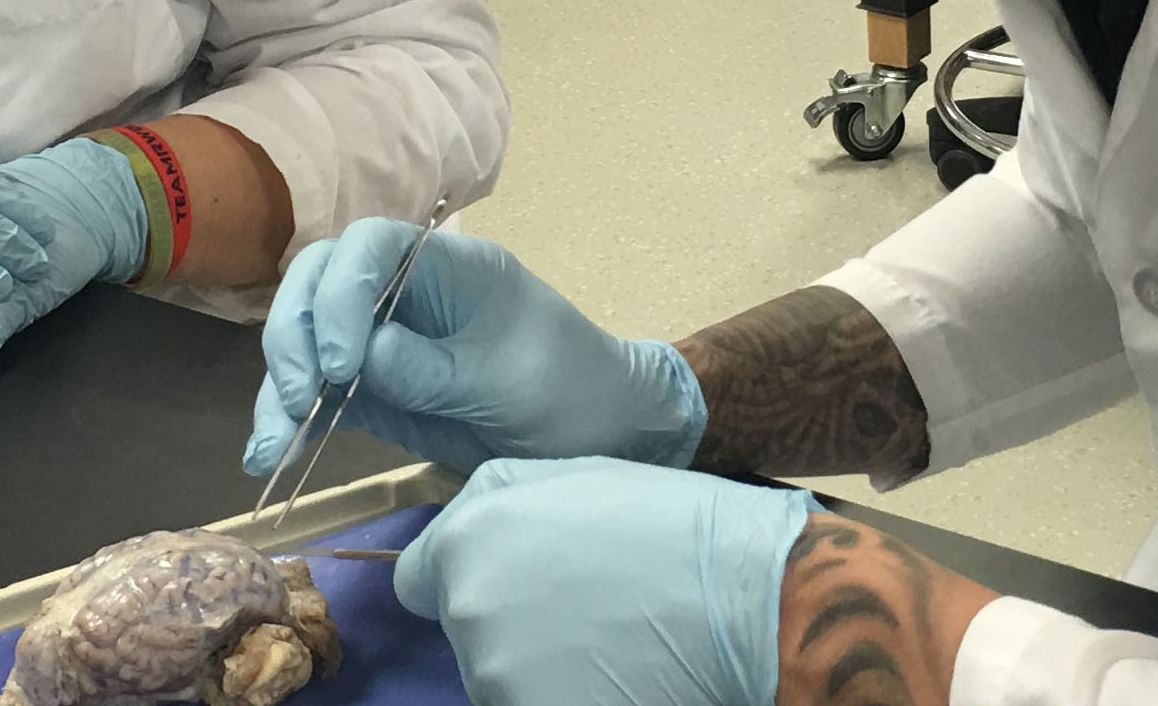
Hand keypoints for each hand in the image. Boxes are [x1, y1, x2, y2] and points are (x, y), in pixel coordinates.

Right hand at [243, 225, 704, 476]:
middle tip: (298, 397)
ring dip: (281, 385)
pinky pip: (320, 392)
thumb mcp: (507, 381)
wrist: (599, 434)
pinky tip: (268, 455)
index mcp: (448, 266)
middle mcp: (404, 292)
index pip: (370, 248)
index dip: (340, 293)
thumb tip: (365, 356)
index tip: (339, 361)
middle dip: (295, 335)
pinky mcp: (374, 388)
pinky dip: (291, 419)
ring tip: (268, 447)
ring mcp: (384, 339)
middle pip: (321, 283)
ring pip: (308, 339)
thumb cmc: (568, 390)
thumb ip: (432, 369)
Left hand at [396, 459, 810, 705]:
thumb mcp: (570, 474)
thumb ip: (496, 499)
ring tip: (607, 644)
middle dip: (509, 623)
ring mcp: (499, 681)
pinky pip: (534, 704)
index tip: (514, 585)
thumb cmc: (665, 523)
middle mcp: (468, 615)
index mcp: (466, 544)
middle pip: (465, 633)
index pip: (417, 582)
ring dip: (537, 670)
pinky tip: (617, 678)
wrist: (740, 596)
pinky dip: (564, 697)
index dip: (464, 579)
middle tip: (582, 609)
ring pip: (500, 680)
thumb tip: (459, 535)